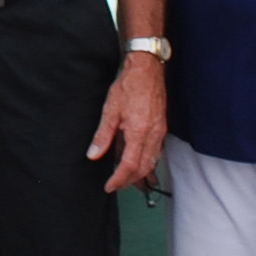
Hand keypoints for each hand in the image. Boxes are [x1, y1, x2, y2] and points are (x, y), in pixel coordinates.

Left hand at [89, 50, 165, 194]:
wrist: (147, 69)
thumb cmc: (129, 86)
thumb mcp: (110, 110)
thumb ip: (103, 135)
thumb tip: (94, 154)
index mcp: (139, 132)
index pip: (130, 166)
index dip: (119, 180)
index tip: (110, 186)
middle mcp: (153, 135)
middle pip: (144, 168)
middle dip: (130, 181)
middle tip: (116, 185)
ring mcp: (160, 132)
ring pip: (152, 161)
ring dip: (140, 174)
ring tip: (126, 178)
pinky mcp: (162, 128)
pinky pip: (156, 151)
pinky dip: (147, 161)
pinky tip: (137, 161)